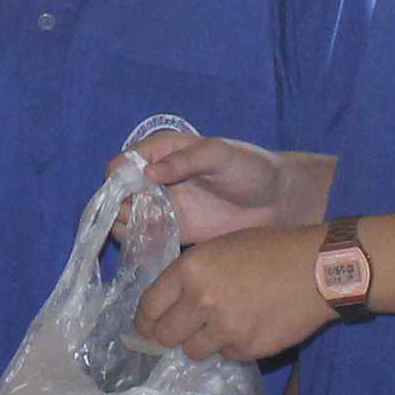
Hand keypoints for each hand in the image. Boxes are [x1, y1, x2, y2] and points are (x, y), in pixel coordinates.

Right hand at [128, 132, 316, 241]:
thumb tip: (148, 173)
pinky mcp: (171, 230)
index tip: (130, 195)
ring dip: (128, 226)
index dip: (118, 180)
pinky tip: (156, 243)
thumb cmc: (250, 168)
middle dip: (121, 207)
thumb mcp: (220, 155)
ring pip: (125, 218)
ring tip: (153, 230)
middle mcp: (155, 178)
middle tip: (144, 216)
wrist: (276, 202)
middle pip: (117, 194)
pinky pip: (143, 237)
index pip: (122, 164)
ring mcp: (161, 206)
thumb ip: (185, 160)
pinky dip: (141, 242)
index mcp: (161, 151)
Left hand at [130, 225, 336, 364]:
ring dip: (203, 342)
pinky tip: (250, 326)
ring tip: (223, 325)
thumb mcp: (222, 247)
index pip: (149, 306)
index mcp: (191, 268)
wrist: (319, 268)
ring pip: (193, 351)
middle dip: (169, 335)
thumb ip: (192, 275)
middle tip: (181, 332)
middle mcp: (202, 300)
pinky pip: (226, 355)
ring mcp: (224, 327)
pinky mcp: (247, 348)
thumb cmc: (272, 250)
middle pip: (165, 335)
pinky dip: (233, 345)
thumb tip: (168, 305)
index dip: (145, 320)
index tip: (147, 327)